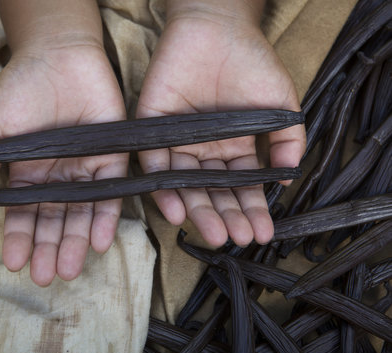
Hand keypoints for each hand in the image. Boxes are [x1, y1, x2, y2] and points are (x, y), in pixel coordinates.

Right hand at [0, 43, 126, 285]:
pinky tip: (98, 241)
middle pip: (54, 220)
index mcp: (28, 173)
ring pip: (82, 213)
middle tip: (46, 277)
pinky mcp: (112, 157)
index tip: (14, 263)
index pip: (24, 214)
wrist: (59, 55)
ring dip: (76, 242)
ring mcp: (85, 169)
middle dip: (49, 249)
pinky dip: (106, 217)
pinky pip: (111, 192)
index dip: (18, 238)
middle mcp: (57, 177)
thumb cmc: (21, 89)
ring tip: (70, 269)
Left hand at [136, 5, 305, 246]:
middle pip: (213, 192)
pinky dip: (162, 187)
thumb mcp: (279, 104)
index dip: (251, 211)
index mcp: (233, 148)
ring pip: (184, 184)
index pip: (241, 187)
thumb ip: (286, 140)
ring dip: (198, 210)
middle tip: (235, 238)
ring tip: (213, 233)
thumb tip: (288, 179)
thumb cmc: (251, 62)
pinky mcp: (153, 127)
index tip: (261, 234)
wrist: (218, 25)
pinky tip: (176, 210)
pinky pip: (154, 162)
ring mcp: (178, 141)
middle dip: (225, 217)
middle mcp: (204, 150)